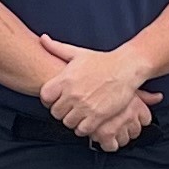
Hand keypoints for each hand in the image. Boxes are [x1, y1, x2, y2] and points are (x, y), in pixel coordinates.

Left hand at [35, 35, 152, 142]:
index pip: (45, 97)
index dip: (49, 100)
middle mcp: (73, 93)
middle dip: (61, 111)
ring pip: (68, 122)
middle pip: (56, 112)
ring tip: (79, 114)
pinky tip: (88, 120)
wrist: (126, 68)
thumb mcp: (78, 53)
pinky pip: (82, 129)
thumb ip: (57, 48)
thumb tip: (42, 39)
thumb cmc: (102, 61)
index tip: (56, 99)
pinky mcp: (98, 116)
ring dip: (72, 120)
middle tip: (69, 108)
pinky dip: (83, 128)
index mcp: (65, 79)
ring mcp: (85, 106)